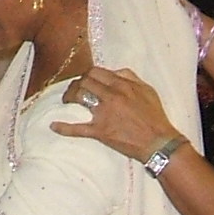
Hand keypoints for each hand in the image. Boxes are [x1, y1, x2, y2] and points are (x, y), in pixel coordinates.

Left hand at [52, 66, 177, 161]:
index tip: (86, 80)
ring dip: (69, 96)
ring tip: (66, 100)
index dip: (87, 75)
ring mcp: (104, 114)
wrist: (159, 142)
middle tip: (74, 90)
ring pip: (79, 96)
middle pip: (84, 81)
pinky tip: (54, 126)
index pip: (96, 72)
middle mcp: (112, 96)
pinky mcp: (100, 132)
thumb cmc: (155, 117)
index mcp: (123, 85)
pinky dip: (64, 128)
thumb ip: (131, 78)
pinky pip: (78, 129)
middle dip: (76, 84)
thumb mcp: (148, 91)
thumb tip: (115, 71)